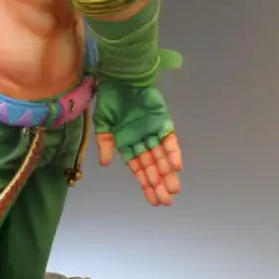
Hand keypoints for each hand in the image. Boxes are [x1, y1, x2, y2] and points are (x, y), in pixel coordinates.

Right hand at [93, 80, 182, 206]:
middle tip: (166, 201)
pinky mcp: (163, 122)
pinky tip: (176, 166)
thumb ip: (105, 143)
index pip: (138, 169)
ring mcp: (154, 133)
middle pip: (152, 167)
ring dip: (168, 172)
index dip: (145, 184)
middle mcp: (142, 141)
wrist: (121, 77)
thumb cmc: (110, 98)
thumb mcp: (102, 123)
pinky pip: (170, 140)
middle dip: (159, 184)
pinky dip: (173, 153)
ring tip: (173, 189)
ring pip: (162, 158)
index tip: (153, 201)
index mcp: (127, 144)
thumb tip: (106, 164)